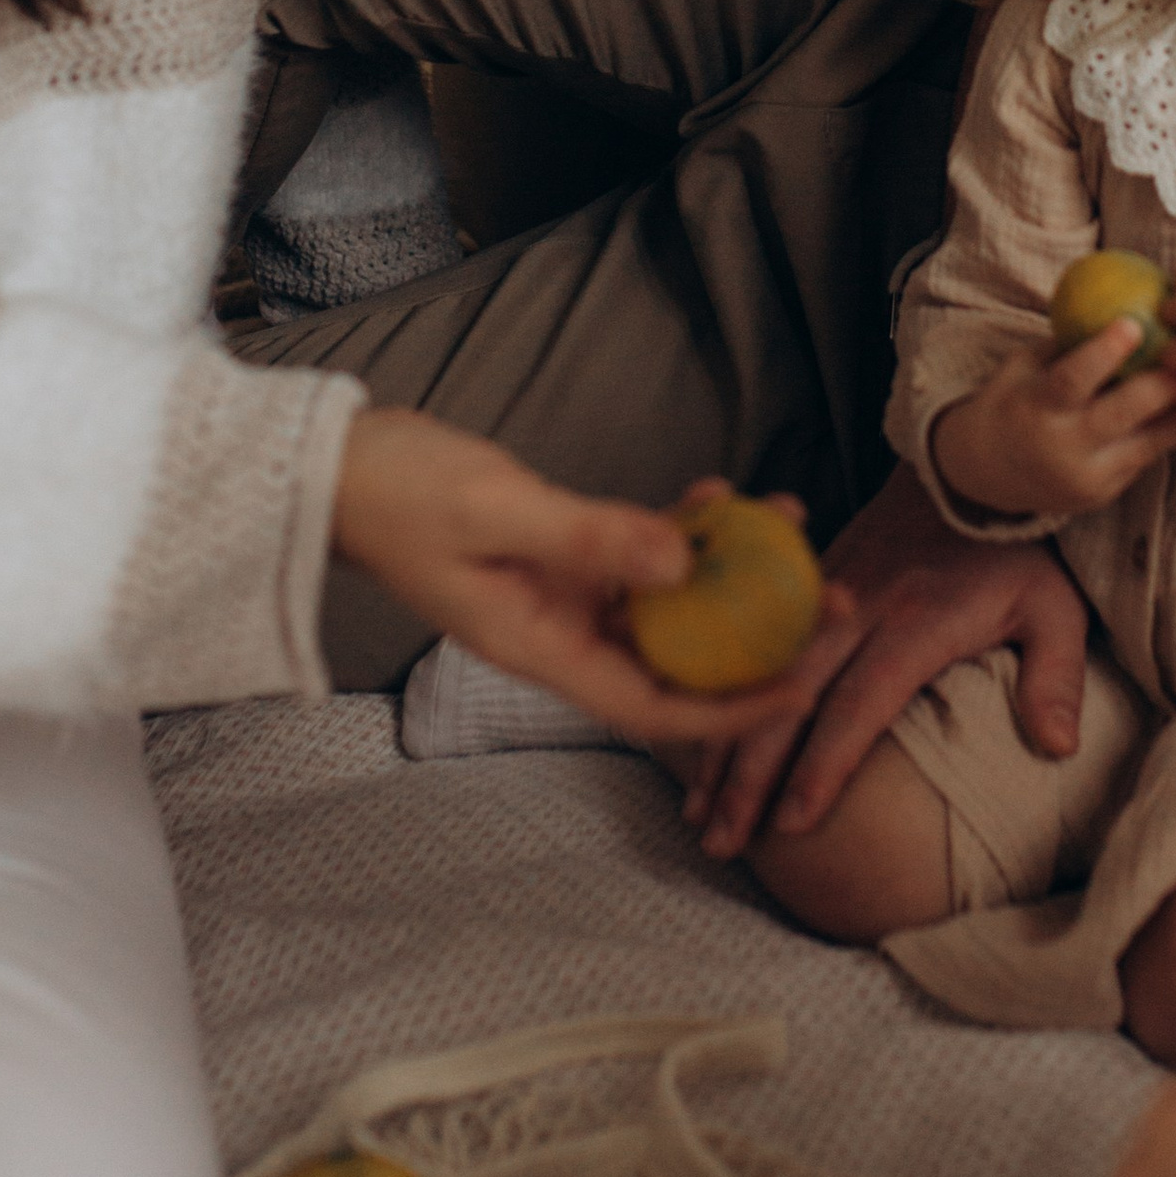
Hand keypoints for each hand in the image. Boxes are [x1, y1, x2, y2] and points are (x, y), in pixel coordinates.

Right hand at [328, 411, 823, 746]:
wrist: (338, 466)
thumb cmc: (401, 493)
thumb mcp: (497, 511)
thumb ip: (589, 539)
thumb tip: (683, 563)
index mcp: (542, 651)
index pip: (657, 707)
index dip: (735, 709)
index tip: (807, 683)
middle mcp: (561, 636)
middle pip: (679, 661)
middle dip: (759, 641)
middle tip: (838, 604)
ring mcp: (563, 597)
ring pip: (670, 603)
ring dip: (733, 574)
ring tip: (799, 531)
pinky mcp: (562, 554)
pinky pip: (641, 553)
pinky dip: (685, 530)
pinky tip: (727, 493)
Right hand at [679, 465, 1090, 859]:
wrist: (963, 463)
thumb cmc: (1013, 548)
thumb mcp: (1053, 606)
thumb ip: (1056, 677)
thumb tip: (1057, 749)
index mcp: (916, 622)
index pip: (861, 703)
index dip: (825, 764)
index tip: (795, 823)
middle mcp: (858, 611)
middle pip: (790, 700)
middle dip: (752, 775)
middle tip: (725, 842)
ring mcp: (825, 598)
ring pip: (760, 678)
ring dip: (725, 748)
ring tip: (701, 817)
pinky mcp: (808, 589)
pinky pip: (757, 652)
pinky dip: (727, 703)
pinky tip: (707, 752)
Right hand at [933, 318, 1175, 521]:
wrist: (992, 472)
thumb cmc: (1015, 401)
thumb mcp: (1026, 368)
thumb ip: (1067, 343)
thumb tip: (1116, 294)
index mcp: (1036, 408)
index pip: (1072, 379)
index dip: (1103, 352)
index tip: (1133, 322)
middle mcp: (1063, 446)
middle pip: (1121, 413)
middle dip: (1162, 384)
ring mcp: (1088, 475)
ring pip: (1148, 442)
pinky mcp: (1107, 493)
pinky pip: (1148, 457)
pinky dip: (1172, 430)